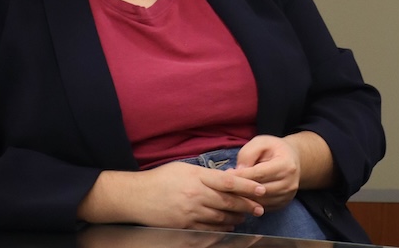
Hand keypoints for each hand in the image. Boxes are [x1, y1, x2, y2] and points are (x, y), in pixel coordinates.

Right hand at [78, 162, 265, 230]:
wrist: (136, 196)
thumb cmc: (161, 178)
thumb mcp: (184, 168)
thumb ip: (206, 174)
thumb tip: (226, 178)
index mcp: (197, 177)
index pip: (229, 181)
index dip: (247, 186)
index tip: (261, 189)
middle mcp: (196, 195)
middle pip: (228, 202)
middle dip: (247, 206)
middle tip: (260, 209)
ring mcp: (190, 212)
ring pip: (220, 217)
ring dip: (235, 218)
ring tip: (245, 217)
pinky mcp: (184, 226)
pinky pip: (208, 229)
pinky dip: (221, 228)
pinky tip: (228, 226)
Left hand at [231, 135, 300, 210]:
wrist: (292, 160)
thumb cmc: (274, 149)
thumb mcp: (261, 143)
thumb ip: (248, 153)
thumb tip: (237, 171)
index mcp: (286, 165)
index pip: (259, 174)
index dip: (241, 176)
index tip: (225, 175)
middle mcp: (289, 183)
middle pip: (259, 191)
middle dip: (239, 189)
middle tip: (223, 186)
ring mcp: (287, 196)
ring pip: (259, 202)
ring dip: (243, 199)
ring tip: (229, 192)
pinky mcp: (282, 204)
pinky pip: (262, 207)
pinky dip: (249, 204)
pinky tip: (239, 198)